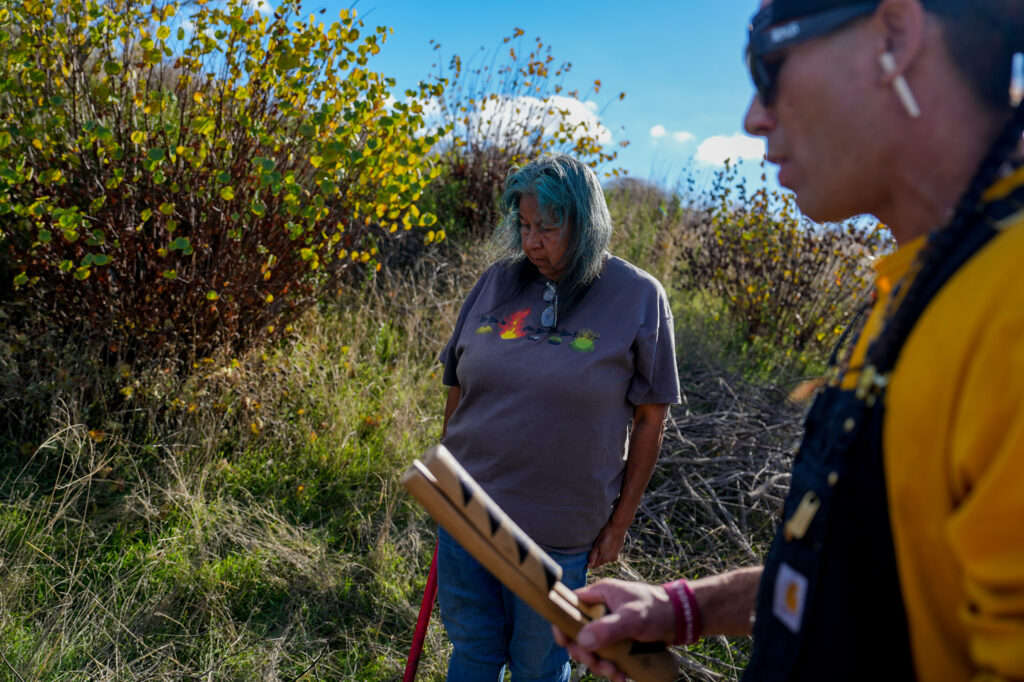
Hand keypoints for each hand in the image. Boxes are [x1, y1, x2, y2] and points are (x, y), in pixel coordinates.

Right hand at [552, 579, 674, 681]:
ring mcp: (611, 626)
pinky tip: (622, 677)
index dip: (562, 623)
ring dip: (600, 665)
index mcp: (600, 595)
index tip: (565, 642)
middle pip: (579, 633)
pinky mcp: (621, 640)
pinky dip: (611, 668)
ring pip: (593, 648)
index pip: (570, 606)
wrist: (684, 618)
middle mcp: (602, 610)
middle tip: (597, 664)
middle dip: (585, 653)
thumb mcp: (633, 618)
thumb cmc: (659, 610)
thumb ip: (609, 628)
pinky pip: (608, 656)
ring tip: (615, 674)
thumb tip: (582, 641)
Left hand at [587, 518, 628, 568]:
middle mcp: (611, 559)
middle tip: (595, 547)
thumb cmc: (606, 534)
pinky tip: (607, 543)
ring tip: (601, 544)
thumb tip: (588, 567)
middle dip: (596, 557)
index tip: (588, 555)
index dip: (590, 562)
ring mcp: (616, 555)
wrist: (618, 527)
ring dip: (602, 554)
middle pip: (600, 562)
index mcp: (604, 558)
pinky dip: (608, 551)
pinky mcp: (618, 551)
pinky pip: (611, 554)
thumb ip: (592, 556)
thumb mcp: (596, 545)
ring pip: (605, 558)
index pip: (594, 565)